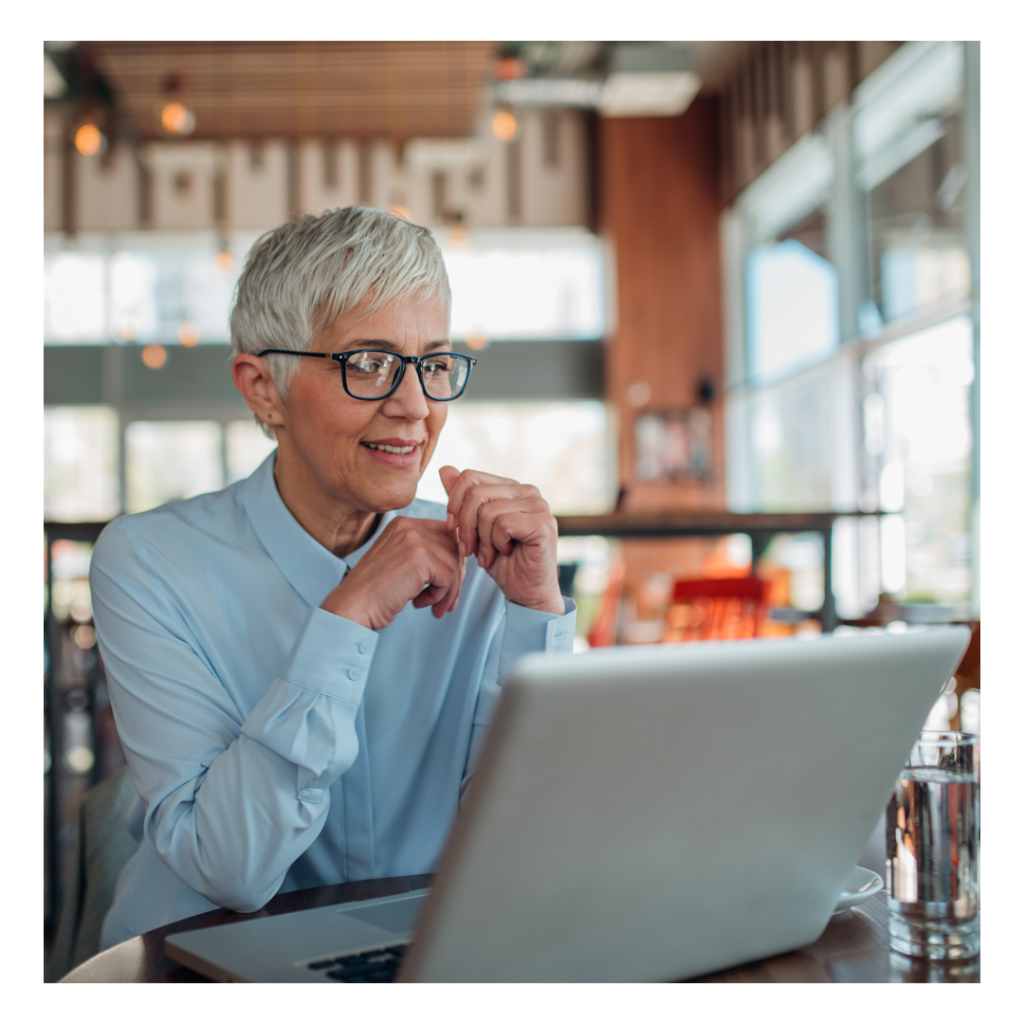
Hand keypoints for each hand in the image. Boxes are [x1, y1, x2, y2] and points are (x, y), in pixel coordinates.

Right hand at [320, 516, 464, 630]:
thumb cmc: (375, 592)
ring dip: (448, 590)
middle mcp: (409, 525)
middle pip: (454, 547)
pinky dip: (439, 595)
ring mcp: (415, 539)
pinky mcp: (421, 557)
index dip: (451, 562)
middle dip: (455, 578)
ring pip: (454, 563)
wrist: (352, 606)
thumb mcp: (400, 563)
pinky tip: (419, 603)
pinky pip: (448, 577)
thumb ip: (426, 555)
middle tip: (446, 602)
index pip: (446, 535)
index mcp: (404, 524)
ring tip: (432, 606)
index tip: (445, 585)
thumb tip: (463, 561)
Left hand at [439, 466, 563, 615]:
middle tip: (470, 550)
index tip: (453, 530)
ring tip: (490, 554)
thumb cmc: (501, 561)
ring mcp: (539, 505)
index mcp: (511, 488)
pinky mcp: (544, 523)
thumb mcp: (473, 529)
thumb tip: (445, 469)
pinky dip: (497, 543)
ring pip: (487, 511)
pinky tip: (506, 552)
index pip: (470, 477)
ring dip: (482, 540)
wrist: (524, 592)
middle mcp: (528, 491)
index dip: (454, 504)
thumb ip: (462, 500)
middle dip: (466, 527)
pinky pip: (503, 524)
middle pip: (476, 494)